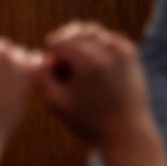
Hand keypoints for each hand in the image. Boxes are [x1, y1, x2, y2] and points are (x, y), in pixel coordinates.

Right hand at [33, 21, 152, 151]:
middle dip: (66, 48)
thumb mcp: (56, 102)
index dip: (53, 60)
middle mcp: (107, 49)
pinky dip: (96, 46)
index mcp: (89, 61)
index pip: (57, 42)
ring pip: (88, 30)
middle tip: (69, 73)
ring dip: (80, 44)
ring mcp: (121, 48)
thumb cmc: (89, 121)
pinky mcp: (130, 51)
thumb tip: (37, 55)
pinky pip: (104, 36)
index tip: (60, 79)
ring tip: (81, 68)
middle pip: (72, 32)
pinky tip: (95, 66)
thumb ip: (39, 76)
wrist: (128, 135)